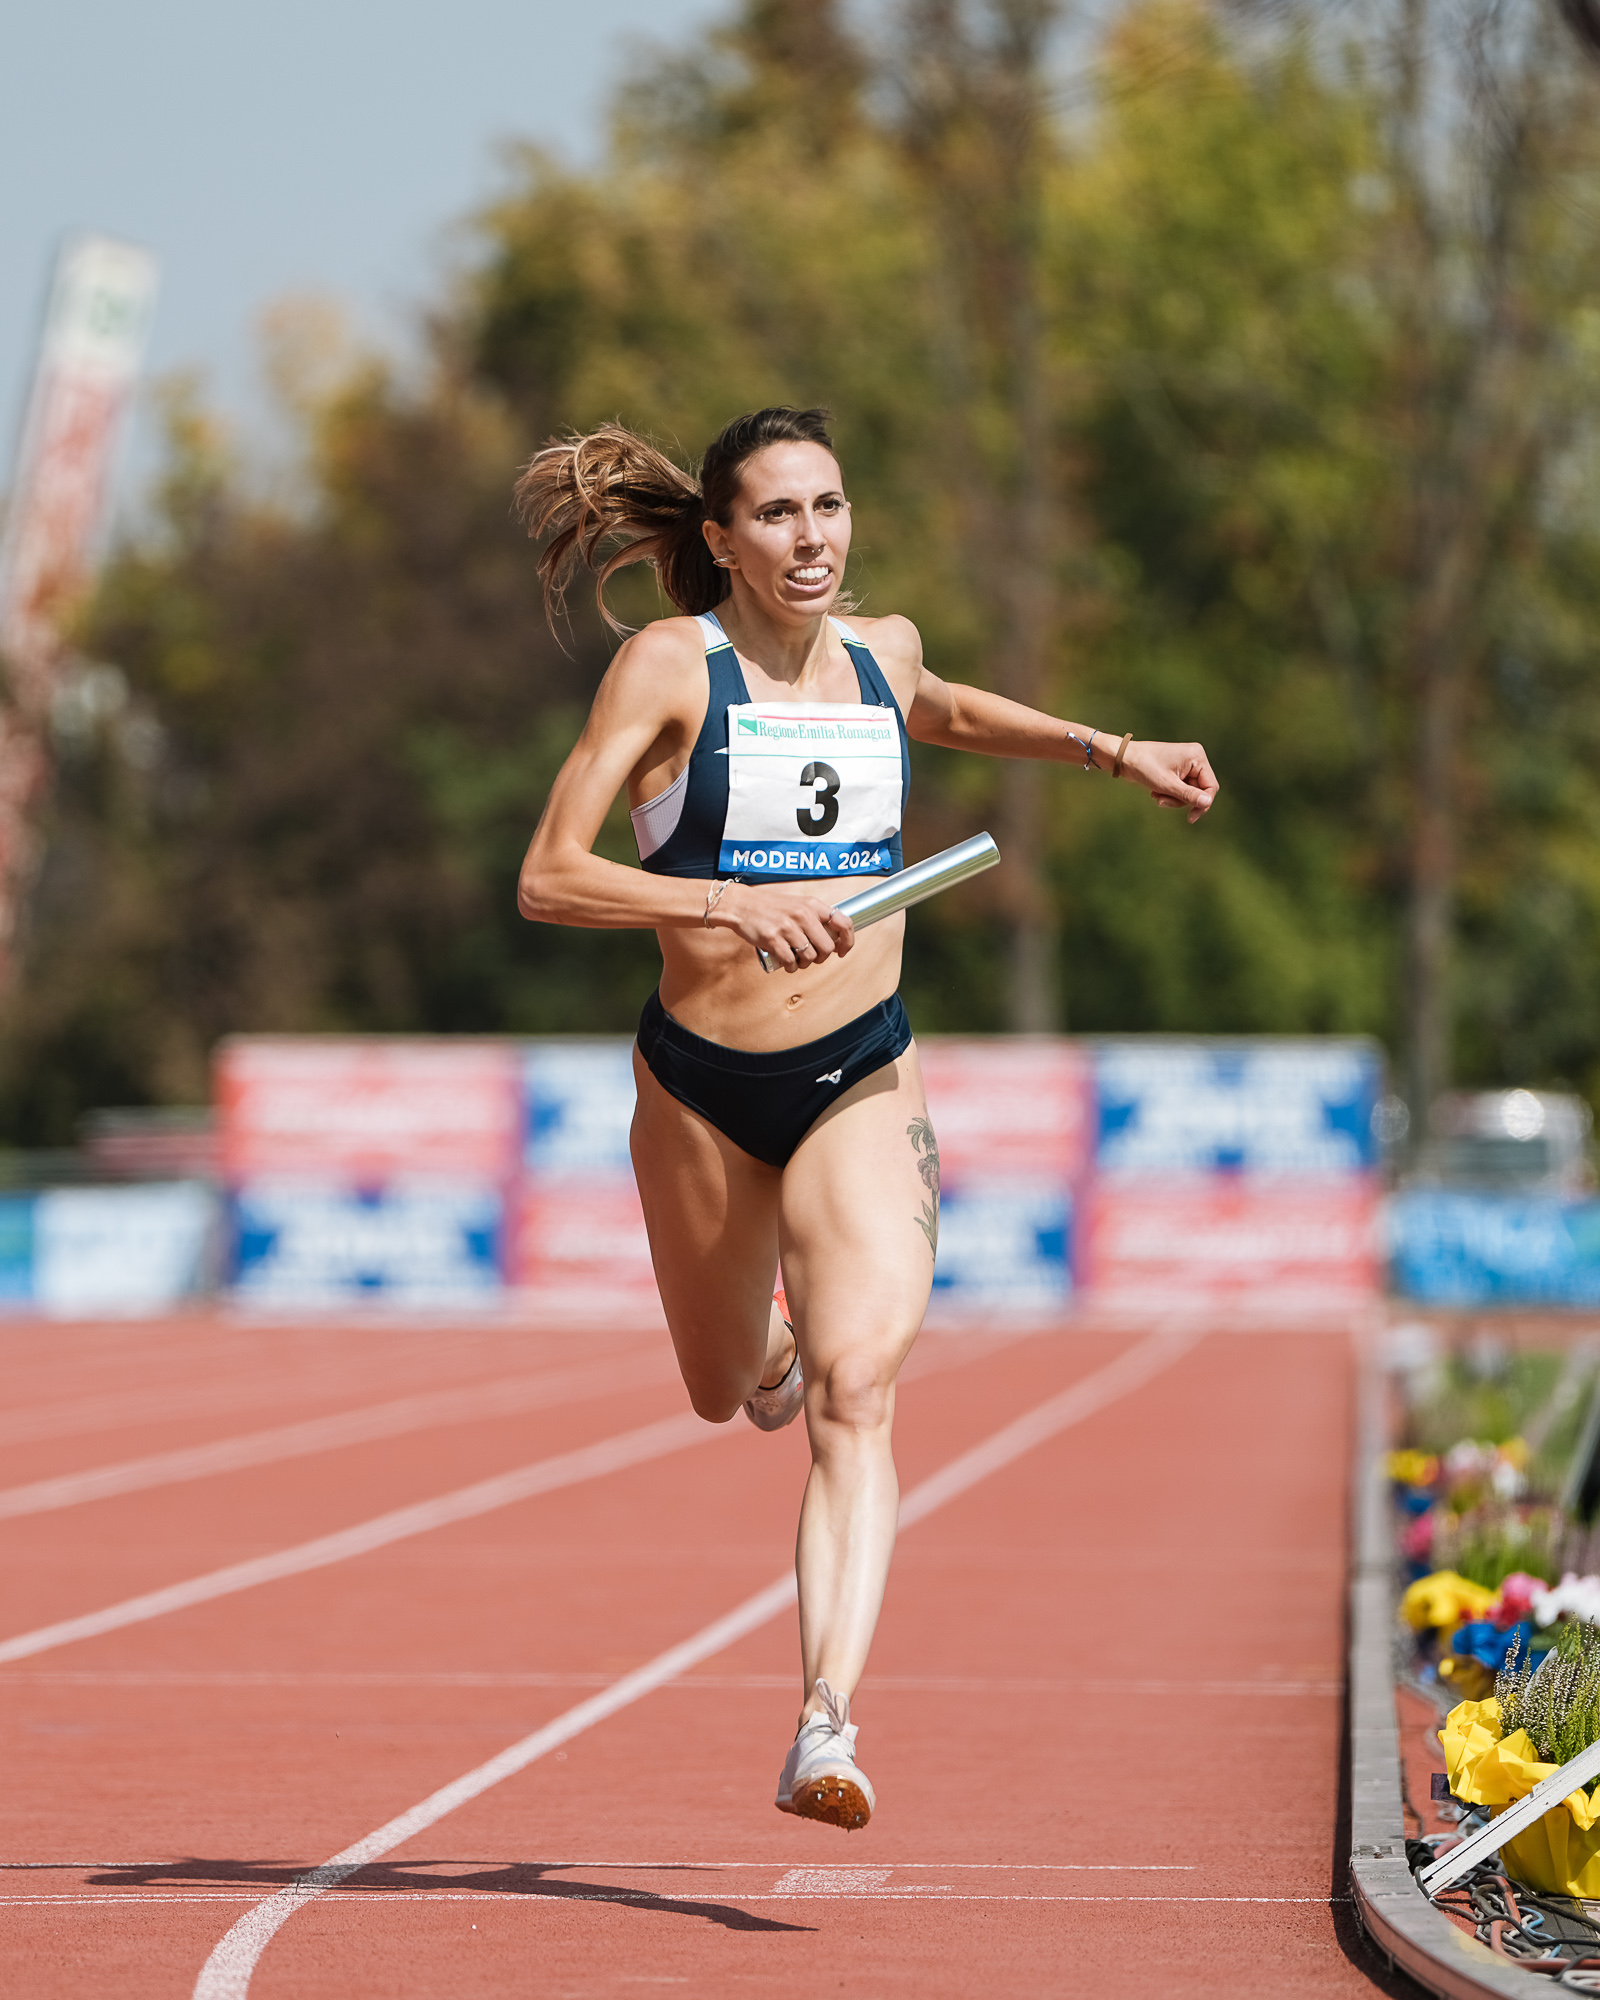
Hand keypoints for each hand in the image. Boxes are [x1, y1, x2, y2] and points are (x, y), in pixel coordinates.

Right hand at [717, 883, 855, 971]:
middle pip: (827, 947)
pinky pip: (791, 962)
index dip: (848, 941)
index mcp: (812, 905)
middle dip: (822, 957)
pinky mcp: (773, 939)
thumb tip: (834, 938)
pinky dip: (791, 967)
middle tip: (813, 957)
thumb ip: (814, 917)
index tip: (842, 950)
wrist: (741, 905)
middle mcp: (803, 915)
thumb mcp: (797, 904)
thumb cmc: (769, 907)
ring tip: (797, 959)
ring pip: (810, 957)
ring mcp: (788, 927)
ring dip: (805, 964)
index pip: (844, 922)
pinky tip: (787, 964)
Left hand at [1118, 739, 1217, 823]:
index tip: (1191, 818)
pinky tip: (1155, 791)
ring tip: (1156, 796)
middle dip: (1181, 799)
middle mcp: (1195, 758)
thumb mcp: (1167, 785)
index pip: (1210, 786)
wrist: (1124, 758)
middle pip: (1199, 790)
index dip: (1203, 803)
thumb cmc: (1145, 767)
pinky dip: (1169, 793)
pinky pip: (1180, 788)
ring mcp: (1186, 763)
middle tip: (1162, 802)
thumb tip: (1207, 803)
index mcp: (1197, 756)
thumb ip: (1188, 795)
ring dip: (1173, 798)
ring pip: (1188, 791)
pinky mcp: (1178, 769)